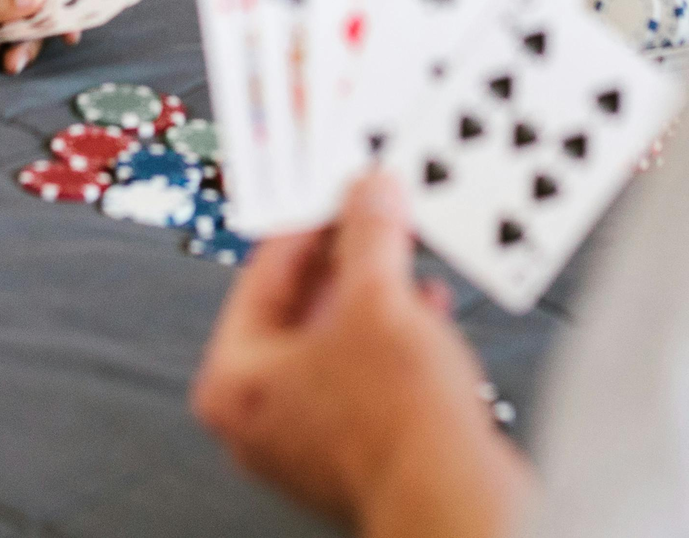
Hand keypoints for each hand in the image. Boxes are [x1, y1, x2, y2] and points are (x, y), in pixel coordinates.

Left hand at [189, 173, 528, 535]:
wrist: (455, 496)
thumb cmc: (396, 425)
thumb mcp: (378, 299)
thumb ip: (369, 234)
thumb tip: (368, 195)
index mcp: (234, 384)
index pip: (262, 276)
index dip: (306, 223)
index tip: (335, 191)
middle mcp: (261, 417)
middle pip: (300, 307)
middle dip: (347, 257)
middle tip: (373, 212)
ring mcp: (311, 438)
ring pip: (339, 338)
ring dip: (376, 291)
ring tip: (405, 249)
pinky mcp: (362, 450)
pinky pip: (370, 371)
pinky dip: (395, 334)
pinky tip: (428, 303)